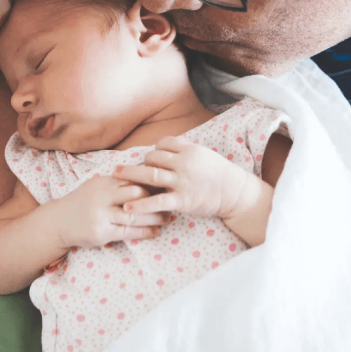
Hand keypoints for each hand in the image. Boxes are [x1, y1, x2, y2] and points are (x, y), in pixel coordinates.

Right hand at [53, 176, 169, 248]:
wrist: (60, 221)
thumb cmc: (84, 202)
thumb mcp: (97, 186)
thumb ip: (118, 182)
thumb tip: (145, 176)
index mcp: (104, 182)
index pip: (133, 179)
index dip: (152, 183)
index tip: (168, 185)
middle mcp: (103, 197)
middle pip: (136, 195)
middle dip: (156, 198)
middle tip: (172, 200)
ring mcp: (102, 215)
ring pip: (134, 215)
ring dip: (154, 217)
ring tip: (168, 218)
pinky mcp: (102, 232)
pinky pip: (128, 232)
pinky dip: (144, 232)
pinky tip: (155, 232)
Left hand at [114, 136, 252, 219]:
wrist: (235, 193)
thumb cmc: (219, 174)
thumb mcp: (204, 154)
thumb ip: (185, 150)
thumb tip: (165, 146)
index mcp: (189, 150)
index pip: (164, 144)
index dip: (155, 150)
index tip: (151, 157)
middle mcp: (184, 163)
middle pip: (154, 157)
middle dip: (141, 162)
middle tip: (128, 168)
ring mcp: (182, 182)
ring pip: (151, 174)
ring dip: (131, 174)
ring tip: (115, 175)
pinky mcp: (182, 200)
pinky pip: (157, 201)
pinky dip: (141, 204)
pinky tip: (127, 207)